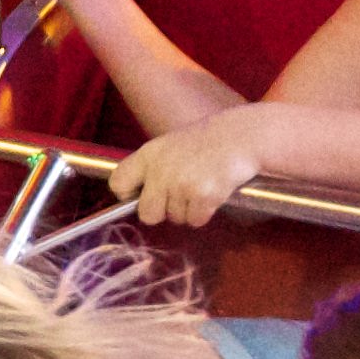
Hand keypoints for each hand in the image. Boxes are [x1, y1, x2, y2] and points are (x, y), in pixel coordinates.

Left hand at [108, 108, 267, 227]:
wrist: (241, 138)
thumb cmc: (205, 143)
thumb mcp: (170, 145)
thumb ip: (152, 168)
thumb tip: (133, 197)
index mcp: (149, 154)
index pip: (119, 182)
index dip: (128, 194)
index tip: (140, 194)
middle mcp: (161, 170)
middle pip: (147, 214)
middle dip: (162, 212)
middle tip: (177, 197)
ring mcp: (182, 184)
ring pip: (175, 218)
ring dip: (188, 209)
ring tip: (201, 185)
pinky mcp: (203, 196)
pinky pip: (196, 221)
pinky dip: (205, 212)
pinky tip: (213, 191)